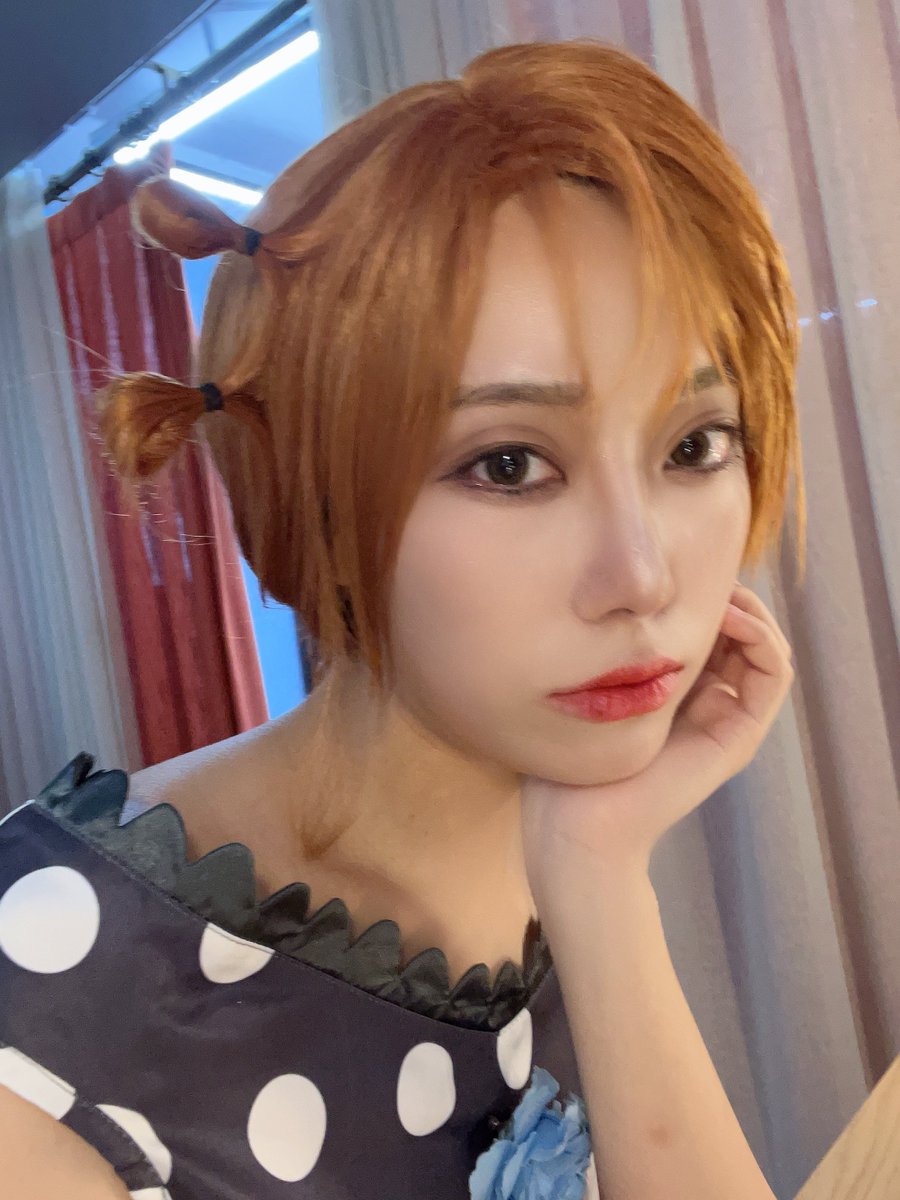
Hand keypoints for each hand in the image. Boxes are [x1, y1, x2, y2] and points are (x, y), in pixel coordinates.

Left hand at [521, 584, 794, 888]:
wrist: (576, 824)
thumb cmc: (564, 758)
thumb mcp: (583, 686)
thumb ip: (600, 649)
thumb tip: (598, 596)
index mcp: (673, 691)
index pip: (707, 628)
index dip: (701, 592)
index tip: (673, 569)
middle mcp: (706, 703)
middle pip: (739, 632)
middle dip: (728, 594)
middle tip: (703, 569)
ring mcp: (726, 720)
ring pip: (763, 647)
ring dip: (751, 610)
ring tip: (721, 590)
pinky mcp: (738, 736)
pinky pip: (772, 675)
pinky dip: (762, 639)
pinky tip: (728, 617)